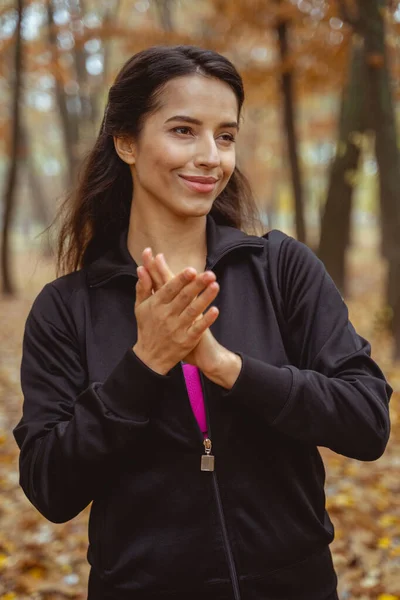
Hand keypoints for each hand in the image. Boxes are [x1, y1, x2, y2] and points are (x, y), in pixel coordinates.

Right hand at [133, 252, 219, 374]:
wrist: (149, 358)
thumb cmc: (147, 327)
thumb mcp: (140, 307)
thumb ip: (143, 287)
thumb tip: (141, 268)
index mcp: (156, 305)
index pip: (169, 289)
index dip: (181, 279)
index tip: (192, 270)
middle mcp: (166, 316)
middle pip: (184, 297)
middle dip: (197, 285)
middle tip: (210, 274)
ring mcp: (177, 329)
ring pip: (193, 311)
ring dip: (205, 298)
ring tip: (215, 286)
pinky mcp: (186, 341)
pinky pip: (197, 329)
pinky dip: (206, 320)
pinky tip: (215, 310)